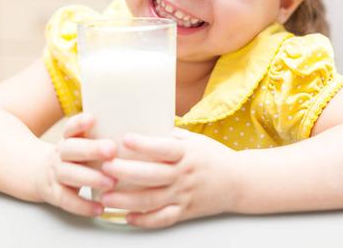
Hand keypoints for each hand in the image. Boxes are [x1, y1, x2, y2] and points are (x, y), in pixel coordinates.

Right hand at [35, 112, 116, 216]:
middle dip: (91, 149)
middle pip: (71, 149)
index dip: (79, 123)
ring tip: (111, 182)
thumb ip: (103, 137)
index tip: (92, 119)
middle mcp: (61, 154)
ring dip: (90, 178)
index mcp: (69, 139)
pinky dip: (83, 205)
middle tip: (112, 150)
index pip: (71, 127)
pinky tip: (100, 208)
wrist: (40, 174)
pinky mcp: (54, 194)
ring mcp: (55, 174)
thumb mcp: (82, 143)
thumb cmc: (76, 157)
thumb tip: (137, 132)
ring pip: (69, 174)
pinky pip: (67, 200)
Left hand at [100, 128, 238, 228]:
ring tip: (104, 197)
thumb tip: (141, 123)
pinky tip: (127, 217)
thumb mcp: (194, 140)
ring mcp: (185, 194)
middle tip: (104, 168)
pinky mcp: (186, 211)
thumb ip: (170, 136)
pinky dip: (144, 220)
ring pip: (152, 200)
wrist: (239, 182)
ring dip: (126, 200)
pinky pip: (163, 219)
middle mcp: (185, 174)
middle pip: (152, 175)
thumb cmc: (212, 156)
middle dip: (125, 172)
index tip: (125, 138)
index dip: (145, 144)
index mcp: (187, 153)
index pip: (164, 148)